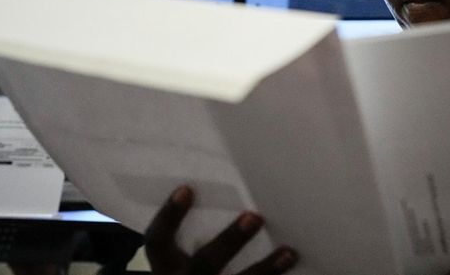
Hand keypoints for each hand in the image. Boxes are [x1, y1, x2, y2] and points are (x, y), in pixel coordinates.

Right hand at [145, 186, 296, 274]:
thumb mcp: (177, 257)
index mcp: (166, 265)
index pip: (158, 241)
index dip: (170, 216)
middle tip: (254, 217)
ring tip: (288, 252)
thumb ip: (192, 231)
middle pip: (206, 262)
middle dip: (231, 241)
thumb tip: (223, 183)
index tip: (187, 189)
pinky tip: (291, 263)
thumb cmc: (185, 268)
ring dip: (265, 268)